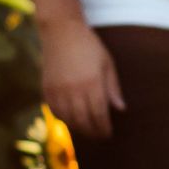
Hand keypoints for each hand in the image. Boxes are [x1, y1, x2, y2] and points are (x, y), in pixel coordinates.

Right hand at [40, 19, 125, 138]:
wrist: (61, 31)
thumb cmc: (89, 46)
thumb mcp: (107, 63)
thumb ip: (113, 88)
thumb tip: (121, 109)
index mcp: (92, 83)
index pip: (99, 115)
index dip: (104, 128)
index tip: (108, 134)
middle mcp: (74, 90)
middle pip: (84, 121)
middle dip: (93, 132)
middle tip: (99, 136)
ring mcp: (58, 90)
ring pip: (68, 119)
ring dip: (79, 128)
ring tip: (87, 130)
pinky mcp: (47, 89)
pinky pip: (55, 111)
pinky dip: (64, 119)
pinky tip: (72, 120)